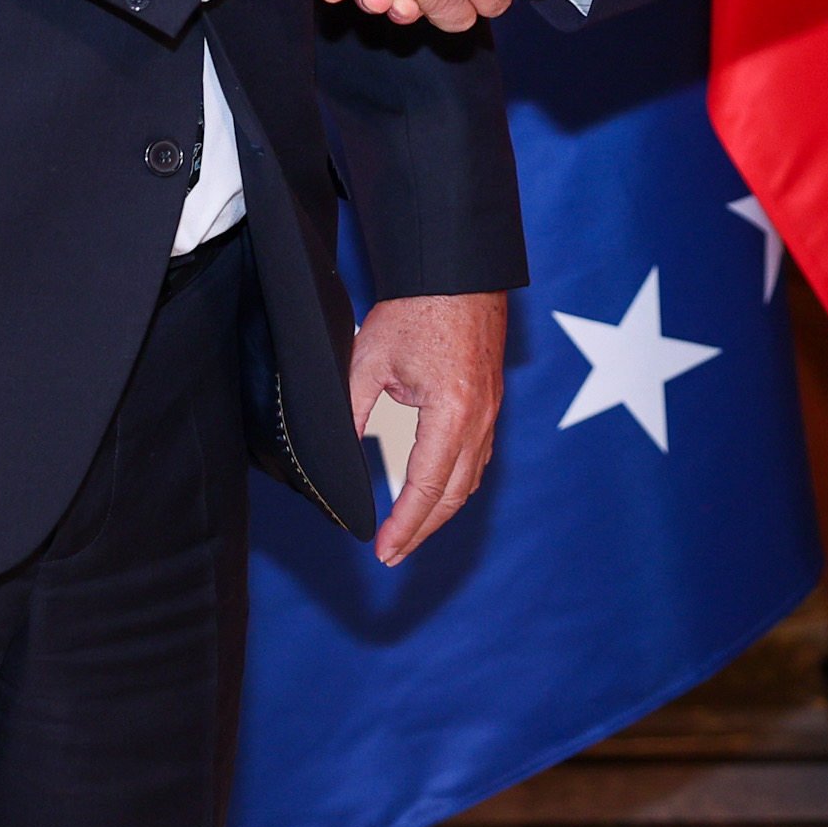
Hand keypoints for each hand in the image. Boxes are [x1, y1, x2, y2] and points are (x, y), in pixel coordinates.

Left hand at [348, 290, 506, 562]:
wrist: (458, 271)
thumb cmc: (415, 308)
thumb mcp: (369, 361)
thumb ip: (352, 413)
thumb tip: (336, 458)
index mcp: (450, 411)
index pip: (426, 488)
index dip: (404, 526)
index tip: (383, 553)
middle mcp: (479, 418)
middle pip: (454, 494)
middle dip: (422, 531)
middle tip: (393, 555)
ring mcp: (490, 411)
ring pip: (470, 479)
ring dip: (441, 511)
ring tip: (411, 531)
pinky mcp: (491, 401)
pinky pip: (479, 457)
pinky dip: (456, 483)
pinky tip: (438, 489)